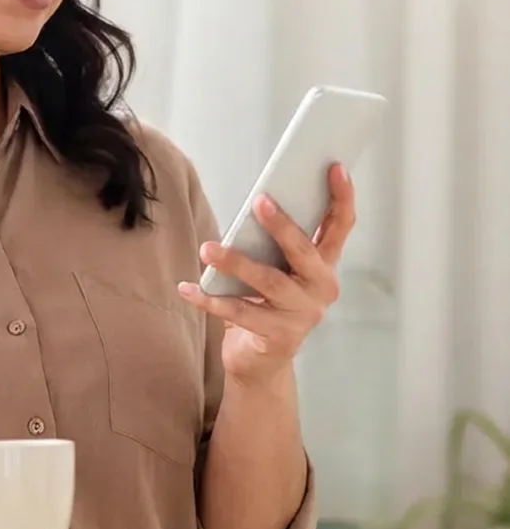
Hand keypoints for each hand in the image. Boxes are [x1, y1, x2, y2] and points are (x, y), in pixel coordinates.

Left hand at [177, 164, 355, 386]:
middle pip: (304, 252)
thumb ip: (274, 244)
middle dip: (282, 226)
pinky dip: (209, 300)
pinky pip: (239, 313)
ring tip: (207, 248)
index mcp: (324, 266)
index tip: (335, 168)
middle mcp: (321, 289)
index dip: (341, 197)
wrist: (261, 361)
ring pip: (269, 282)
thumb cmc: (267, 304)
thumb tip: (256, 204)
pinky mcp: (278, 336)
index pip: (340, 227)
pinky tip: (187, 288)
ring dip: (235, 262)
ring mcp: (302, 314)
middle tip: (259, 201)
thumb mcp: (277, 270)